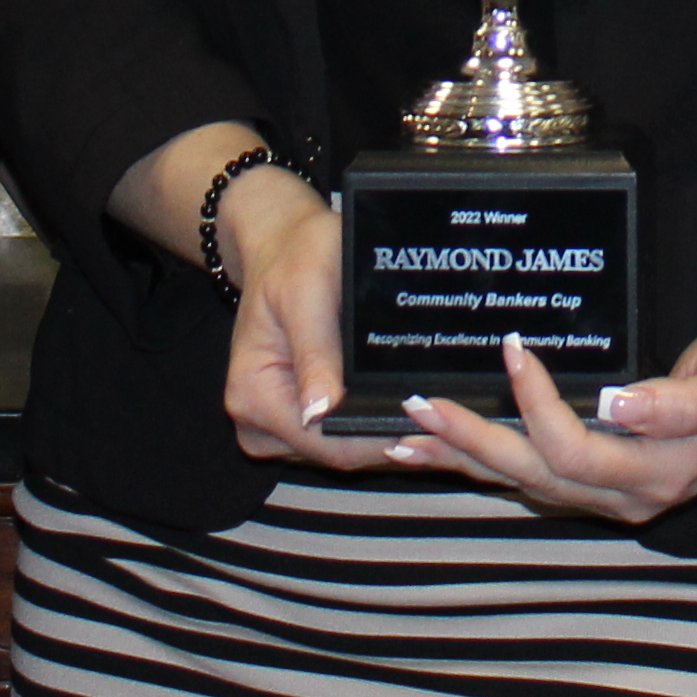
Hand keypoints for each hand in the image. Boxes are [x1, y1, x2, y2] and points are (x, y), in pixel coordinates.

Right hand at [215, 168, 404, 472]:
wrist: (282, 244)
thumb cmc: (296, 256)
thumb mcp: (307, 293)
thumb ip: (315, 352)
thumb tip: (320, 411)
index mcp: (253, 395)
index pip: (324, 441)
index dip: (376, 436)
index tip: (427, 421)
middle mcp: (256, 422)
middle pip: (334, 452)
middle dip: (385, 435)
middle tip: (444, 412)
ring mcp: (273, 426)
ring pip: (339, 448)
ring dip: (379, 431)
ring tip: (428, 404)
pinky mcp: (291, 420)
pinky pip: (336, 435)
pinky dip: (367, 421)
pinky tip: (399, 401)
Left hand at [381, 313, 696, 524]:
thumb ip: (684, 400)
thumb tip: (620, 407)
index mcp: (660, 473)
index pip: (576, 447)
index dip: (536, 404)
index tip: (512, 347)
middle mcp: (629, 496)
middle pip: (533, 475)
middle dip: (470, 442)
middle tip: (414, 408)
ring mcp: (614, 494)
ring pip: (525, 482)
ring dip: (464, 460)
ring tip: (404, 440)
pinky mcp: (603, 478)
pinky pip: (533, 476)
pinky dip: (485, 464)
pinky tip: (446, 451)